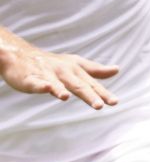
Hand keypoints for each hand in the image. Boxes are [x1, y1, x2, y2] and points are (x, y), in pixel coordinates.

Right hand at [0, 43, 118, 108]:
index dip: (103, 93)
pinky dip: (41, 85)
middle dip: (89, 95)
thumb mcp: (76, 65)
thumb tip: (116, 69)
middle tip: (99, 106)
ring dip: (60, 89)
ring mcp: (46, 74)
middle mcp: (63, 71)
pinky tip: (46, 88)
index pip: (92, 84)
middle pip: (78, 85)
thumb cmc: (53, 63)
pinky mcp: (30, 78)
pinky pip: (35, 82)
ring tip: (65, 97)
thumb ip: (96, 70)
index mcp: (75, 70)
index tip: (114, 102)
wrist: (20, 55)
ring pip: (55, 83)